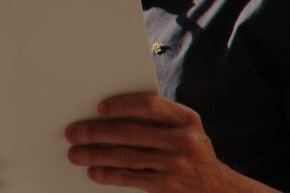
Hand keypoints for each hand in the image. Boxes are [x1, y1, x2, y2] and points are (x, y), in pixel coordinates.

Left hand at [65, 93, 279, 192]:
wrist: (217, 188)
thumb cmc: (192, 150)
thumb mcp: (186, 128)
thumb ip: (160, 118)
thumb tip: (113, 112)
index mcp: (187, 118)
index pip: (150, 105)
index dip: (123, 105)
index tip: (99, 108)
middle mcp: (183, 139)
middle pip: (131, 132)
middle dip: (97, 132)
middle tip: (73, 132)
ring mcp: (176, 164)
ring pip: (127, 156)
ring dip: (96, 154)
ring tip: (76, 153)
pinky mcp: (167, 186)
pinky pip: (132, 178)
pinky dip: (110, 174)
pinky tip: (94, 171)